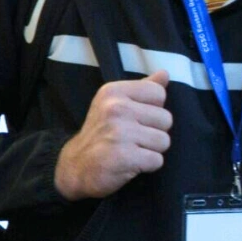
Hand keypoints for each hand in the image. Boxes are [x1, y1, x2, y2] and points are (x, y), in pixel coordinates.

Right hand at [57, 71, 171, 198]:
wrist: (75, 166)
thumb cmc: (100, 134)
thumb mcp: (114, 103)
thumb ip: (142, 88)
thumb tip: (165, 74)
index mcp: (114, 91)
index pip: (158, 93)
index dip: (152, 110)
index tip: (135, 119)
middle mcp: (116, 108)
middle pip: (166, 119)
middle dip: (154, 132)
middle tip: (133, 139)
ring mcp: (119, 132)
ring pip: (164, 141)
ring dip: (152, 150)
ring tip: (132, 150)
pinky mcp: (124, 156)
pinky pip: (157, 160)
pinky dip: (147, 166)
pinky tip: (131, 163)